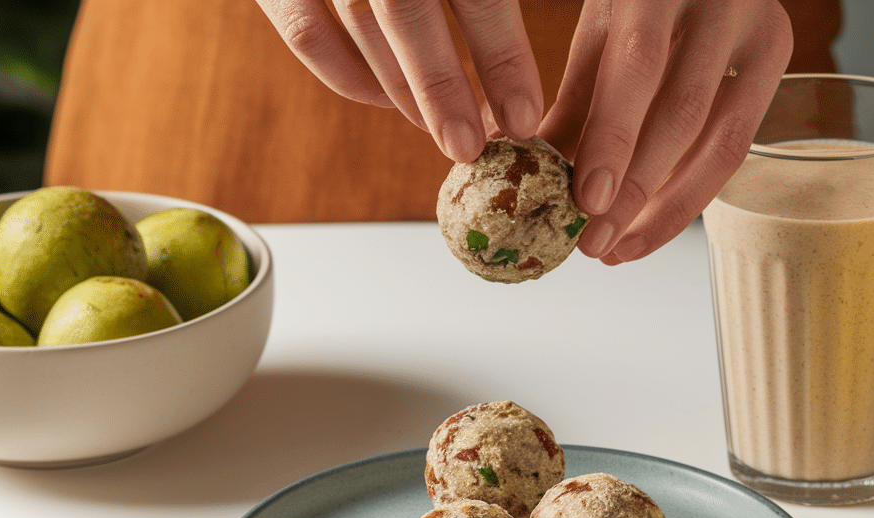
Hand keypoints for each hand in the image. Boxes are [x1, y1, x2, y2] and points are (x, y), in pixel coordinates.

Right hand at [256, 0, 543, 161]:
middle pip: (406, 10)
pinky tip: (388, 102)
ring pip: (361, 24)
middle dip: (442, 88)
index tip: (526, 113)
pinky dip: (348, 77)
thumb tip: (567, 37)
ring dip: (403, 90)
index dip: (502, 53)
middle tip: (472, 147)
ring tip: (447, 131)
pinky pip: (307, 33)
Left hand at [540, 0, 792, 262]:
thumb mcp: (601, 33)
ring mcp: (759, 28)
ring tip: (620, 249)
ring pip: (722, 140)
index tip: (586, 200)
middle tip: (594, 243)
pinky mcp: (779, 54)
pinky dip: (693, 192)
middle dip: (635, 190)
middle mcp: (719, 2)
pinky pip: (738, 142)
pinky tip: (653, 225)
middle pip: (682, 113)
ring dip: (666, 208)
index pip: (638, 69)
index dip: (613, 140)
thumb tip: (531, 175)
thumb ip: (575, 102)